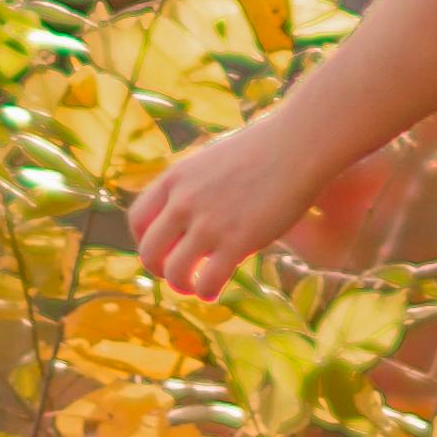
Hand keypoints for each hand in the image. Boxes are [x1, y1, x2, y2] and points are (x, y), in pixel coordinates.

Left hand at [129, 107, 335, 302]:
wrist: (299, 144)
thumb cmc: (264, 148)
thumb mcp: (214, 158)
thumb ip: (195, 184)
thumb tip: (187, 210)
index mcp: (176, 177)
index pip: (137, 219)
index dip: (145, 240)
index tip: (163, 248)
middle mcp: (184, 201)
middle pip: (149, 252)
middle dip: (160, 269)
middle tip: (178, 273)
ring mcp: (209, 223)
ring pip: (175, 273)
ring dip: (183, 286)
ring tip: (197, 286)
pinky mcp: (236, 241)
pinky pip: (207, 282)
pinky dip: (207, 292)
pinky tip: (216, 290)